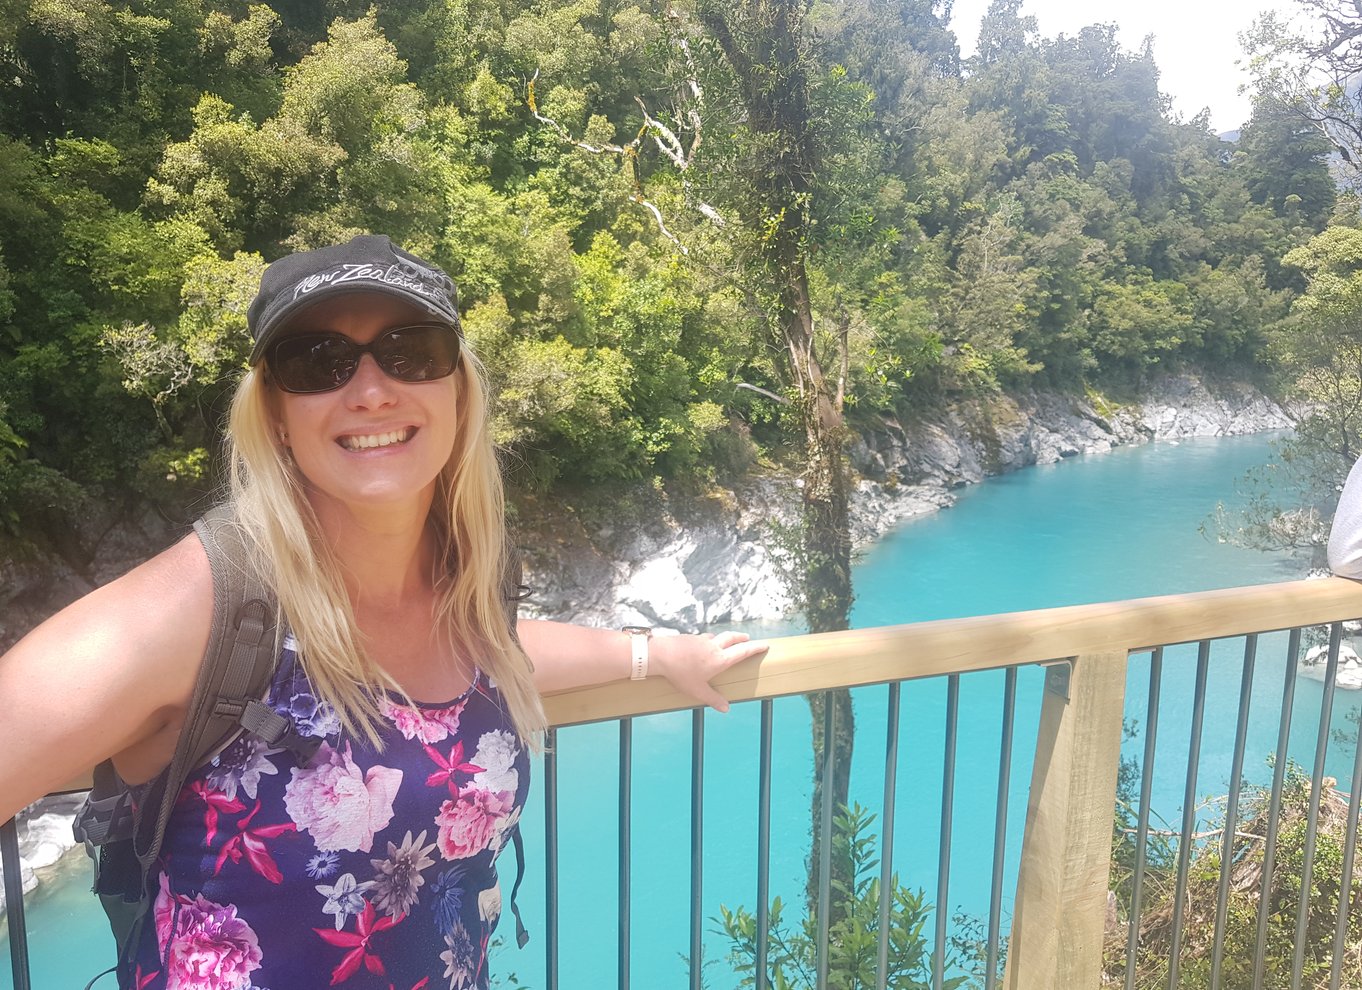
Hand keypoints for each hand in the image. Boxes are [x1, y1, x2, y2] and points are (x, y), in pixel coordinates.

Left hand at [649, 631, 768, 712]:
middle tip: (748, 639)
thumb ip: (713, 699)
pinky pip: (704, 637)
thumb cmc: (680, 673)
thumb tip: (725, 708)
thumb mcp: (697, 690)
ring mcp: (702, 640)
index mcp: (720, 659)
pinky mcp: (691, 637)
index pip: (742, 651)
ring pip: (718, 636)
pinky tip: (704, 645)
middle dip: (742, 638)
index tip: (765, 644)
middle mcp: (713, 647)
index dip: (755, 648)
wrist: (661, 654)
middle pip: (732, 638)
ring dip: (726, 637)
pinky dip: (710, 640)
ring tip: (727, 641)